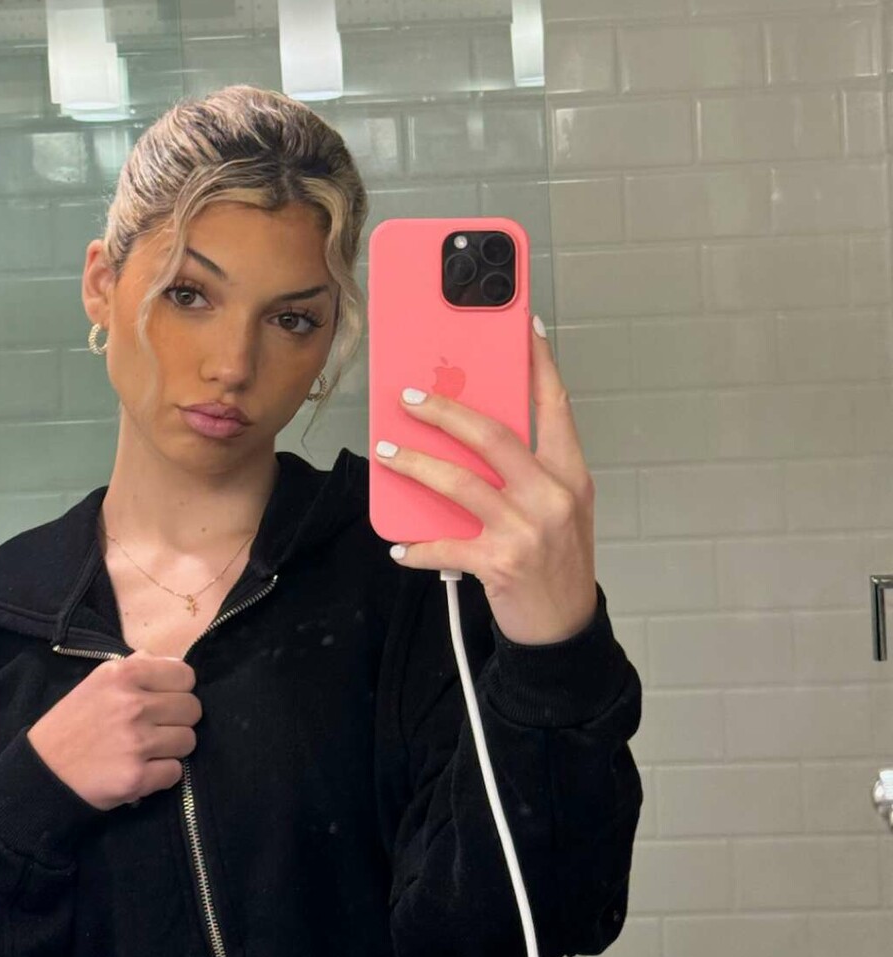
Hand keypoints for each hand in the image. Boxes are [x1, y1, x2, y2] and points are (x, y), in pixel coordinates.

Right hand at [28, 654, 202, 810]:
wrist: (42, 771)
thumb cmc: (72, 723)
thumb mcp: (97, 681)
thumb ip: (135, 667)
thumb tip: (170, 661)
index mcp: (123, 674)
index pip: (186, 675)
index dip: (179, 690)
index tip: (165, 700)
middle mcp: (133, 704)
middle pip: (192, 709)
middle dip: (179, 720)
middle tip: (157, 728)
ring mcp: (136, 742)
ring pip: (188, 741)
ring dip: (172, 748)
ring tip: (148, 750)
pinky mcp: (137, 777)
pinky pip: (176, 772)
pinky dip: (162, 774)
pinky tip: (142, 769)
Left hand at [374, 316, 597, 645]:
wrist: (566, 629)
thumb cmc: (558, 559)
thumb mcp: (560, 505)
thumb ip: (530, 469)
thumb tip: (474, 429)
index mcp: (570, 473)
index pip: (555, 406)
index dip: (540, 364)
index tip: (525, 327)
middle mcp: (552, 495)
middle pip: (492, 435)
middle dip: (444, 410)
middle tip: (408, 397)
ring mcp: (527, 529)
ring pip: (459, 482)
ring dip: (415, 464)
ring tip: (387, 453)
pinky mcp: (500, 562)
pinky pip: (445, 545)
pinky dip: (417, 545)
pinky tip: (399, 544)